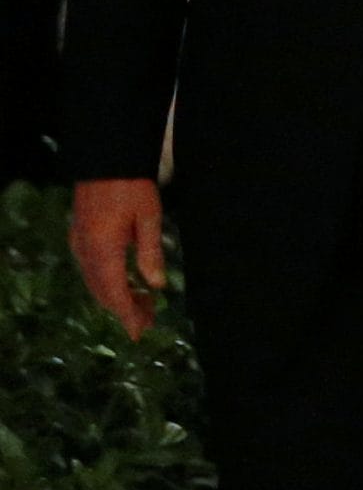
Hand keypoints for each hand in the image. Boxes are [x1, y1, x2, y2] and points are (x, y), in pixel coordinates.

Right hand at [70, 178, 166, 340]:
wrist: (106, 157)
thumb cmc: (132, 186)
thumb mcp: (149, 218)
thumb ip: (151, 253)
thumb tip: (156, 286)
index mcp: (103, 250)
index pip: (115, 294)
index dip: (127, 316)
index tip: (140, 333)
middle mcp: (86, 251)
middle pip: (102, 292)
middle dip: (125, 309)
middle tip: (149, 319)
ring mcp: (79, 242)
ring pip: (95, 282)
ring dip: (116, 296)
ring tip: (142, 303)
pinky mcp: (79, 235)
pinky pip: (90, 269)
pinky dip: (107, 282)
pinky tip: (125, 282)